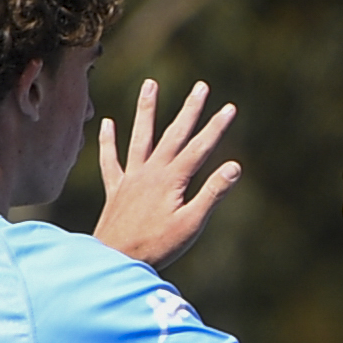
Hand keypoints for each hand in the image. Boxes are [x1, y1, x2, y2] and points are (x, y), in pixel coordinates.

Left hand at [93, 79, 241, 269]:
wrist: (115, 259)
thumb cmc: (157, 247)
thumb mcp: (191, 224)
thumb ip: (211, 193)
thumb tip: (234, 166)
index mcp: (171, 179)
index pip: (200, 148)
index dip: (216, 127)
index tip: (229, 107)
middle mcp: (151, 172)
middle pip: (173, 134)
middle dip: (189, 110)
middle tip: (201, 87)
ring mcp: (131, 179)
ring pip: (140, 137)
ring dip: (146, 110)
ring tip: (150, 84)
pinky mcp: (116, 190)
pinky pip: (110, 161)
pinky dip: (108, 142)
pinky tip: (108, 123)